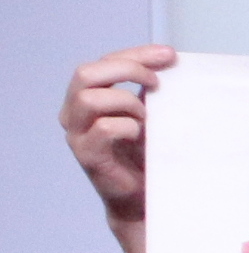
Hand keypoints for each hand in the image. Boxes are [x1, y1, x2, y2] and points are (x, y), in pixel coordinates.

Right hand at [61, 45, 172, 224]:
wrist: (143, 199)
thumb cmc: (145, 155)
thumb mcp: (148, 116)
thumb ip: (149, 92)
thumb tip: (171, 62)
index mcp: (86, 97)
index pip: (104, 62)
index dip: (136, 54)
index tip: (169, 55)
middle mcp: (74, 112)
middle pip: (86, 73)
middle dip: (126, 69)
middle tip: (156, 83)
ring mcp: (77, 134)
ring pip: (89, 98)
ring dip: (125, 102)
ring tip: (145, 119)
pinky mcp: (87, 155)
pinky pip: (104, 128)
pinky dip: (127, 127)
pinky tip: (140, 136)